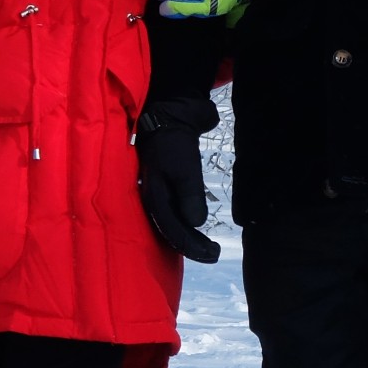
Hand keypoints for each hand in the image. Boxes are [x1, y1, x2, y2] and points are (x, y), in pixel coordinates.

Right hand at [136, 97, 220, 264]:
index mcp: (153, 197)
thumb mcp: (184, 167)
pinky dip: (187, 222)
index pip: (171, 229)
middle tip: (214, 253)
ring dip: (190, 236)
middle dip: (192, 245)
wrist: (170, 114)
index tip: (211, 254)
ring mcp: (161, 192)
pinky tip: (197, 226)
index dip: (191, 245)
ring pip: (173, 223)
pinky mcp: (169, 185)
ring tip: (209, 246)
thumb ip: (189, 194)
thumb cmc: (174, 141)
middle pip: (171, 230)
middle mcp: (154, 199)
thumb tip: (195, 224)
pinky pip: (177, 211)